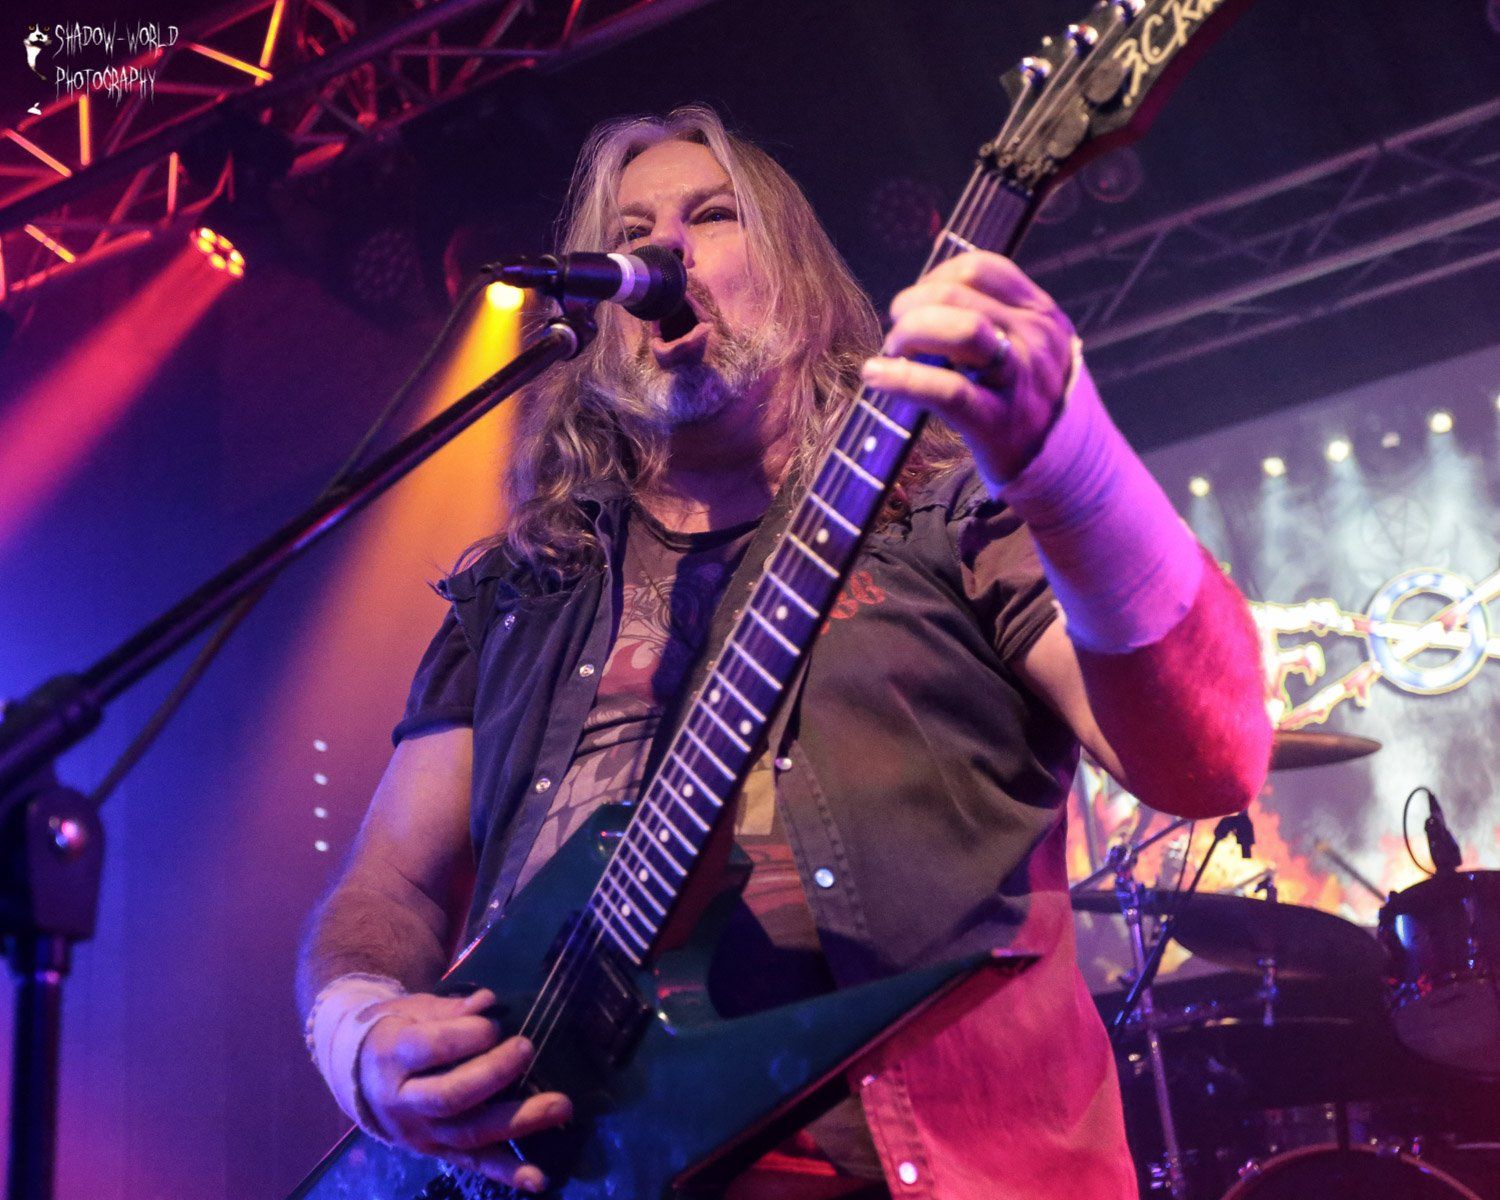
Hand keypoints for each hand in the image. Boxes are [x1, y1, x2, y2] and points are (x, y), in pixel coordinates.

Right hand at [357, 988, 571, 1191]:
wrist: (356, 1077)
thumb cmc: (395, 1031)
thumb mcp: (411, 1010)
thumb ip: (448, 1009)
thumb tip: (487, 1002)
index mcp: (391, 1056)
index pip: (431, 1049)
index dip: (468, 1036)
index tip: (494, 1023)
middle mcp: (403, 1101)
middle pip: (452, 1096)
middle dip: (495, 1073)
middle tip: (527, 1048)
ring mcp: (420, 1133)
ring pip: (469, 1133)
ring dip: (518, 1122)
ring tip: (560, 1106)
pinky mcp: (436, 1152)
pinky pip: (474, 1163)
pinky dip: (507, 1172)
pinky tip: (538, 1179)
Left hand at [859, 250, 1076, 486]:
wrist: (1069, 470)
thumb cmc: (1033, 404)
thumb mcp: (1032, 350)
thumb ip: (995, 320)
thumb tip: (925, 298)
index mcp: (1041, 315)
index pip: (981, 268)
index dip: (936, 278)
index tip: (918, 302)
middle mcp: (1035, 339)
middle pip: (958, 295)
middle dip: (912, 306)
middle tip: (897, 332)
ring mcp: (1019, 380)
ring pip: (959, 331)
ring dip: (910, 333)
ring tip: (893, 352)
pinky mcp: (998, 422)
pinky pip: (946, 390)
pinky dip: (901, 379)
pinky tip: (876, 377)